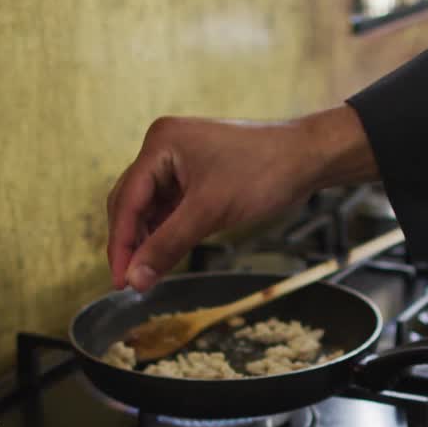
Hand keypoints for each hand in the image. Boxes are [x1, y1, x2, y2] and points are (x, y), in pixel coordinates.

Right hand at [106, 105, 377, 291]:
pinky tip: (164, 255)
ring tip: (147, 274)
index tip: (119, 280)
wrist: (308, 157)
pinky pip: (171, 207)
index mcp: (161, 144)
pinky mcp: (197, 175)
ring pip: (151, 208)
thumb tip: (135, 279)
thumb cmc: (264, 171)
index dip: (120, 244)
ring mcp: (180, 161)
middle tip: (129, 282)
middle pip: (132, 202)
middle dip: (130, 242)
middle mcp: (164, 148)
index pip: (127, 200)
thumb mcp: (210, 212)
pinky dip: (167, 232)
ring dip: (148, 240)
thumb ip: (168, 246)